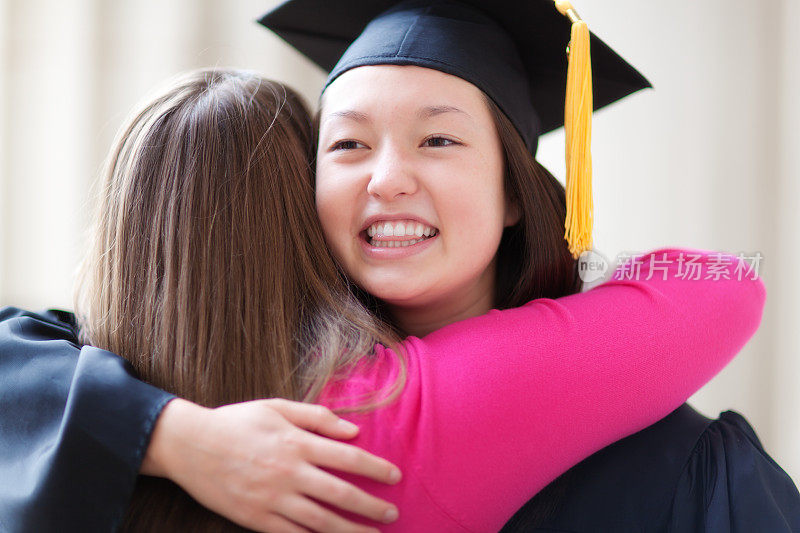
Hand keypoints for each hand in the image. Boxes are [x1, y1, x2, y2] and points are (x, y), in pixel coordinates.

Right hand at [141, 397, 400, 532]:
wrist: (190, 445)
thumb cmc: (237, 422)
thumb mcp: (277, 407)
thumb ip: (317, 417)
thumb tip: (354, 430)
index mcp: (297, 442)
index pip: (348, 458)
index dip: (376, 468)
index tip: (395, 476)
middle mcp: (289, 473)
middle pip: (341, 494)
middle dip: (371, 506)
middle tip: (393, 515)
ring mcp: (272, 499)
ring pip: (321, 522)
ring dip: (351, 531)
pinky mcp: (256, 518)